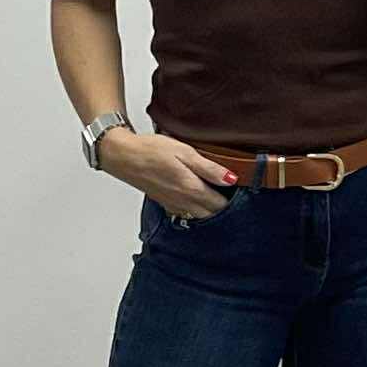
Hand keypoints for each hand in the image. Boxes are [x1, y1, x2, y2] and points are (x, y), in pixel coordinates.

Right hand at [97, 129, 236, 217]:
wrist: (124, 156)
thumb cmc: (152, 150)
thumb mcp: (185, 152)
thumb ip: (209, 168)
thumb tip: (231, 179)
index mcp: (191, 189)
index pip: (222, 205)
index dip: (234, 200)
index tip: (242, 190)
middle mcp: (184, 202)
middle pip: (213, 215)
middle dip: (225, 208)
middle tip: (234, 194)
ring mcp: (174, 206)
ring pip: (200, 216)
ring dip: (211, 210)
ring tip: (218, 195)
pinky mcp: (166, 205)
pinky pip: (187, 213)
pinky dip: (197, 208)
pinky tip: (199, 196)